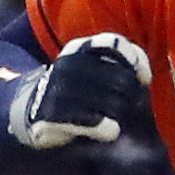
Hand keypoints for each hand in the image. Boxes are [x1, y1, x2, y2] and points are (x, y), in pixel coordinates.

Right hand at [9, 33, 149, 149]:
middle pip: (115, 77)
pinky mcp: (49, 114)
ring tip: (116, 118)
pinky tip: (111, 131)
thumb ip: (119, 65)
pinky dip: (103, 126)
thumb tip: (144, 78)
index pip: (114, 44)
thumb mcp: (92, 70)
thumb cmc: (75, 91)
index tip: (144, 79)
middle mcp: (67, 64)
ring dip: (116, 110)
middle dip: (128, 93)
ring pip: (102, 99)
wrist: (31, 110)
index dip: (136, 61)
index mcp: (79, 48)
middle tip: (126, 104)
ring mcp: (56, 88)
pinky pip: (85, 120)